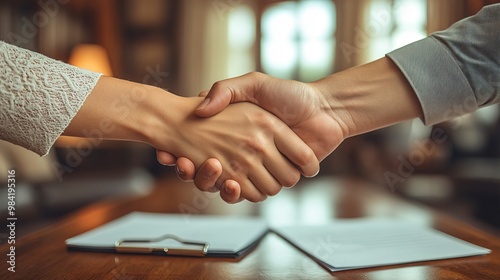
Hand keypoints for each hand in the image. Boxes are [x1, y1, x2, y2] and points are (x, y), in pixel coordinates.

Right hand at [158, 72, 347, 196]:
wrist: (324, 110)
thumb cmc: (290, 94)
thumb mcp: (254, 83)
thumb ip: (226, 89)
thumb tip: (198, 107)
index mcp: (239, 132)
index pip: (203, 148)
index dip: (186, 155)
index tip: (171, 155)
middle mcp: (247, 151)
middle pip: (210, 171)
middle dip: (194, 171)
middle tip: (180, 163)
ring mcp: (260, 166)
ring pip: (228, 185)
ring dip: (212, 182)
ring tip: (204, 169)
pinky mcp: (275, 178)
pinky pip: (251, 194)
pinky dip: (238, 193)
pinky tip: (229, 184)